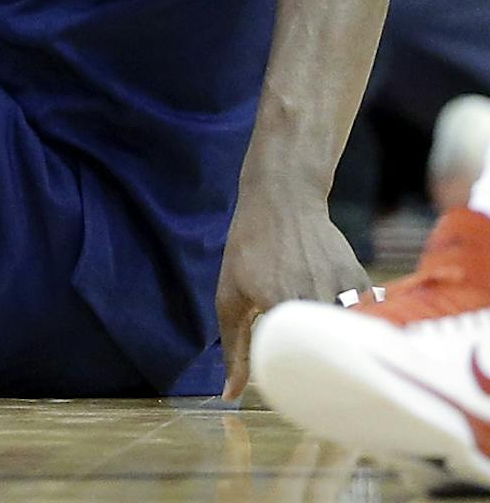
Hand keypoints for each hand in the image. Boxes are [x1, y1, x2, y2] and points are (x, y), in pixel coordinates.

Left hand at [215, 178, 364, 399]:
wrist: (282, 199)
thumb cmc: (248, 248)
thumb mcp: (230, 293)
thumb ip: (233, 346)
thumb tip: (231, 395)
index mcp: (281, 305)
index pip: (299, 364)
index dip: (303, 385)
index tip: (303, 399)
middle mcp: (316, 298)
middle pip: (331, 354)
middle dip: (328, 372)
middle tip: (324, 387)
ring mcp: (344, 288)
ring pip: (353, 337)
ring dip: (345, 348)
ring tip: (336, 358)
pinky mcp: (362, 279)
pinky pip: (368, 317)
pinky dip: (359, 326)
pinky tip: (348, 329)